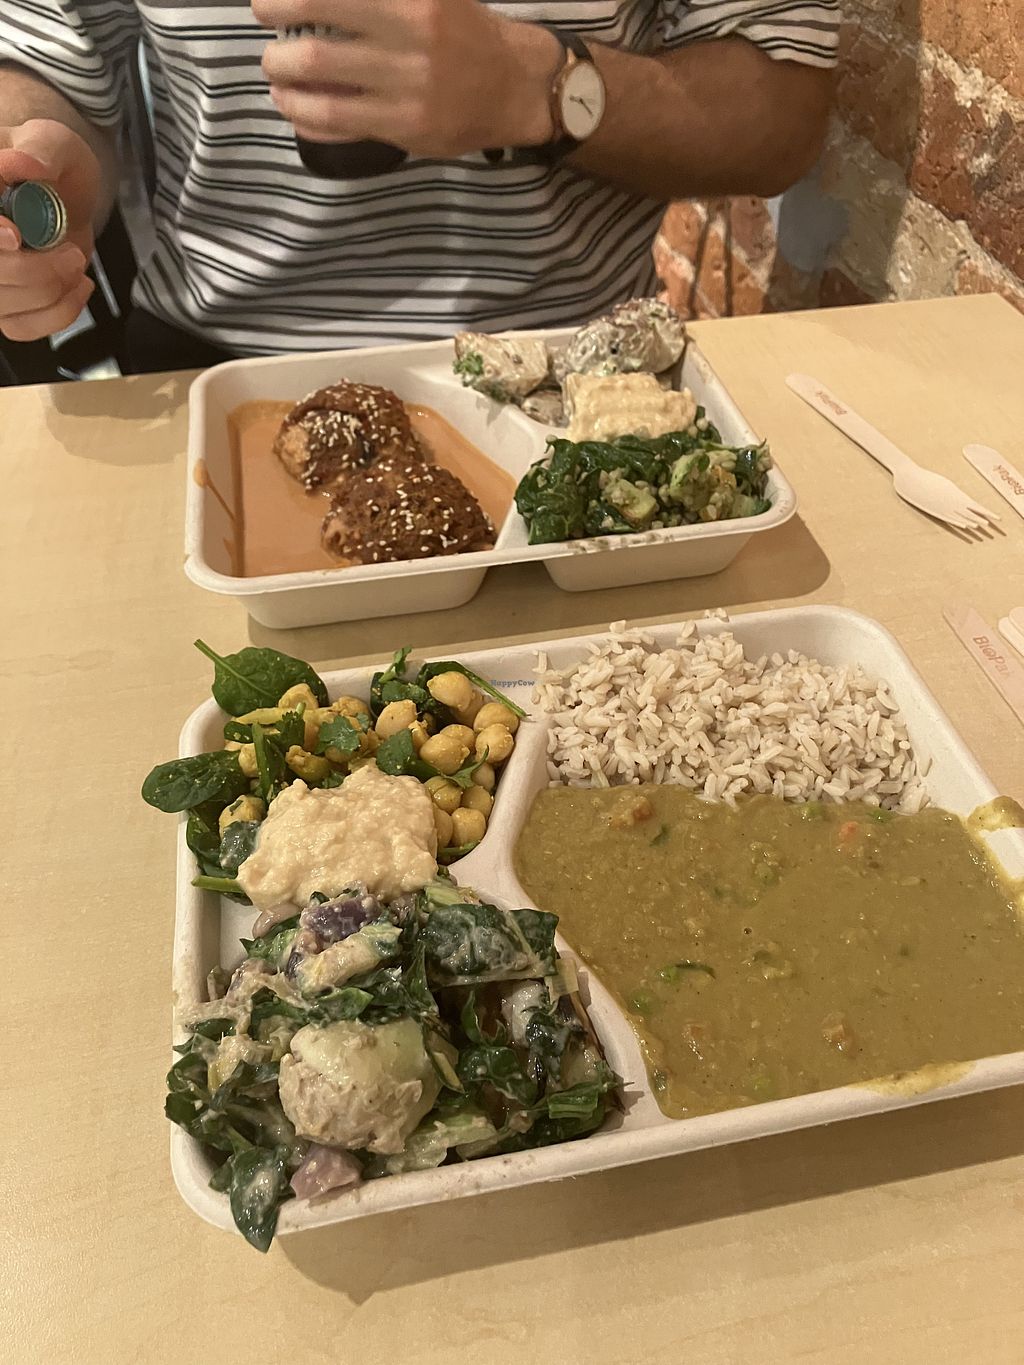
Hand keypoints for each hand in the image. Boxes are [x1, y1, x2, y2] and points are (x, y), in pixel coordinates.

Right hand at [0, 119, 99, 341]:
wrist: (66, 191)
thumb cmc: (51, 162)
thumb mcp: (52, 141)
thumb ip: (40, 148)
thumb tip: (23, 163)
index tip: (15, 236)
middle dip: (32, 271)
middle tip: (72, 253)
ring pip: (3, 307)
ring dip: (50, 293)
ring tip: (75, 262)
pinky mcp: (8, 304)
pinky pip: (22, 328)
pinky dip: (58, 314)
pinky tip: (77, 286)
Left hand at [252, 0, 560, 156]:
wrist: (516, 86)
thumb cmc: (468, 32)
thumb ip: (378, 0)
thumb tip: (318, 4)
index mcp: (412, 3)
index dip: (288, 2)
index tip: (265, 7)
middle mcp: (406, 47)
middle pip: (314, 51)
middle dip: (278, 52)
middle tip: (269, 51)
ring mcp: (405, 94)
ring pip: (323, 95)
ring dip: (286, 88)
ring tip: (277, 81)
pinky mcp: (405, 129)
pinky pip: (341, 128)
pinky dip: (308, 119)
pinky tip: (297, 109)